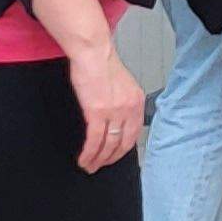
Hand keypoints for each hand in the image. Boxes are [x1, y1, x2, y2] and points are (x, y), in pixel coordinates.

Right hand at [69, 50, 145, 172]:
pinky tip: (84, 159)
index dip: (123, 149)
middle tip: (100, 167)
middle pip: (122, 143)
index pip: (134, 133)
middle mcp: (129, 109)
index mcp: (137, 102)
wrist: (93, 54)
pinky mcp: (97, 113)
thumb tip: (116, 120)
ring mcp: (114, 112)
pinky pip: (95, 140)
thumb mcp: (122, 86)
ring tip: (89, 166)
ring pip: (108, 145)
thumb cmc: (102, 65)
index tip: (114, 156)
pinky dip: (89, 153)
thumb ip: (123, 103)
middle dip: (110, 159)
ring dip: (98, 160)